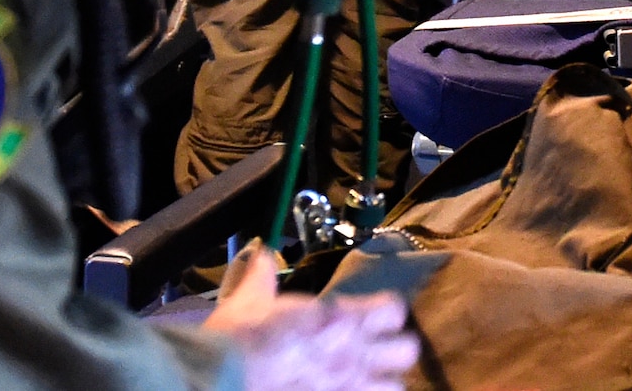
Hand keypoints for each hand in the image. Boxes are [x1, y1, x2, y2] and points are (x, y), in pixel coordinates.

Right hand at [207, 242, 419, 390]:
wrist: (224, 377)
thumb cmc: (241, 335)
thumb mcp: (251, 299)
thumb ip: (263, 277)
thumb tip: (262, 255)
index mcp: (342, 316)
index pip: (393, 310)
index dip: (385, 313)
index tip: (374, 316)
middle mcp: (355, 351)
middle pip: (407, 350)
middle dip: (393, 351)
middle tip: (375, 353)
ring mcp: (349, 386)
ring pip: (394, 386)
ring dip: (380, 383)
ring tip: (363, 382)